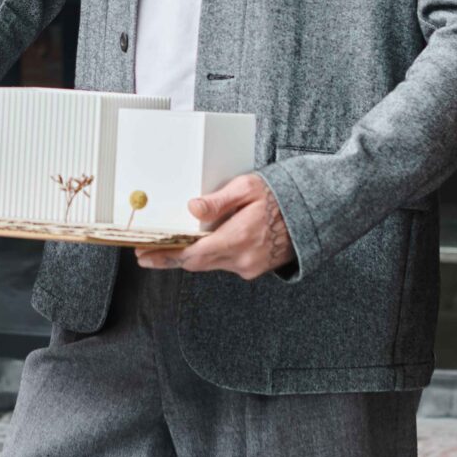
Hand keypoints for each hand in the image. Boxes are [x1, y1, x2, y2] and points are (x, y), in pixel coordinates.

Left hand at [137, 175, 294, 278]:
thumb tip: (192, 208)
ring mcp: (250, 266)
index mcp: (239, 237)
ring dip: (191, 256)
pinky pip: (225, 263)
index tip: (145, 254)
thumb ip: (218, 201)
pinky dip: (212, 254)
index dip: (166, 255)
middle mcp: (243, 258)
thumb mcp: (248, 187)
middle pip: (197, 263)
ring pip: (210, 264)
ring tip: (170, 245)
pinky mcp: (254, 268)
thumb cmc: (279, 196)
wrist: (312, 212)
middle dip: (171, 258)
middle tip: (147, 253)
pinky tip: (204, 243)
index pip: (192, 253)